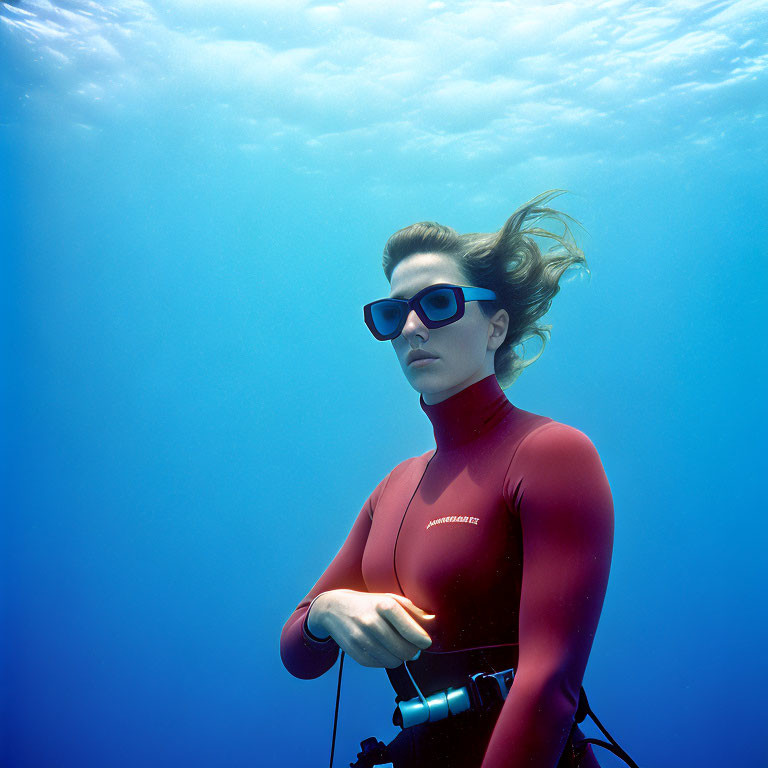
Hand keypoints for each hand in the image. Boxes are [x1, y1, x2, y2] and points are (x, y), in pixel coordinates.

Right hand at [308, 589, 434, 668]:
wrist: (334, 609)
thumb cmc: (368, 604)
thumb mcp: (390, 599)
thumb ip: (413, 611)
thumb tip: (434, 623)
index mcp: (384, 605)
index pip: (412, 630)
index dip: (423, 640)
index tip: (426, 642)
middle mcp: (372, 622)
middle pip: (406, 650)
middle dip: (413, 651)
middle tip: (411, 645)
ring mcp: (362, 639)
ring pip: (395, 661)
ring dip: (399, 657)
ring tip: (395, 645)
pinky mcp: (356, 653)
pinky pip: (381, 665)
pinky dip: (385, 660)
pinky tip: (381, 648)